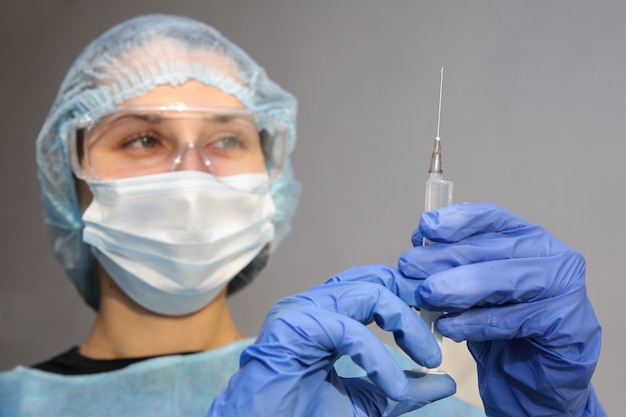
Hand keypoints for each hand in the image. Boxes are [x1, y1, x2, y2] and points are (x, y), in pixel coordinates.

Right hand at [207, 266, 455, 416]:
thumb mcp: (369, 404)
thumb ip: (403, 390)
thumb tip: (444, 381)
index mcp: (328, 315)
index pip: (377, 285)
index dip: (411, 299)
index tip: (440, 327)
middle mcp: (315, 304)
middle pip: (376, 277)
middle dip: (414, 300)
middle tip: (440, 333)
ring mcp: (303, 309)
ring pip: (369, 294)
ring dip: (406, 325)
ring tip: (430, 359)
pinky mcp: (294, 325)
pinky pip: (350, 331)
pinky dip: (380, 359)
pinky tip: (396, 388)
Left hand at [397, 202, 605, 415]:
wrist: (533, 379)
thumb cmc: (502, 327)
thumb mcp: (473, 290)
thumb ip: (455, 266)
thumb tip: (417, 246)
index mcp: (528, 238)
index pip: (492, 218)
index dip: (457, 220)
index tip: (424, 227)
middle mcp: (551, 256)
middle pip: (492, 249)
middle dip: (444, 257)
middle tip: (408, 266)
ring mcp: (564, 289)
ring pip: (503, 281)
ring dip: (458, 286)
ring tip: (425, 294)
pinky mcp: (565, 324)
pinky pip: (513, 320)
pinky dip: (475, 323)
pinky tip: (447, 327)